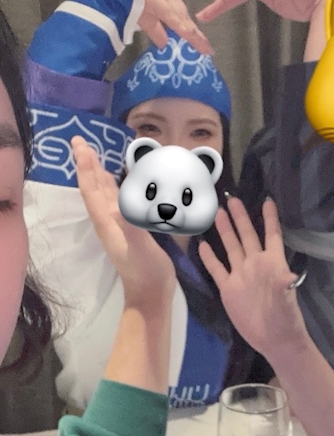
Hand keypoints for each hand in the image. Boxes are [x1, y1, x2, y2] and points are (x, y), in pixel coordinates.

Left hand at [71, 136, 176, 308]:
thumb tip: (116, 204)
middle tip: (81, 143)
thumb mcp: (138, 247)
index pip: (92, 190)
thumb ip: (127, 225)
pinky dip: (115, 188)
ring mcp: (118, 225)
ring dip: (98, 174)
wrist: (151, 293)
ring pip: (103, 194)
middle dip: (87, 165)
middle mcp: (108, 220)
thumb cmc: (145, 270)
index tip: (81, 145)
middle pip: (93, 188)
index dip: (86, 167)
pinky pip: (117, 201)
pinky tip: (120, 185)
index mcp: (108, 222)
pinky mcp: (129, 228)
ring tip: (95, 157)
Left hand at [139, 0, 213, 53]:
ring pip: (183, 13)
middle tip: (206, 49)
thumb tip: (167, 47)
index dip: (193, 38)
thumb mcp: (139, 19)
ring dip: (189, 28)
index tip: (205, 50)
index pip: (180, 23)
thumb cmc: (126, 2)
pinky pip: (179, 7)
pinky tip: (186, 29)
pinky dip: (182, 19)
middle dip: (195, 34)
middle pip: (184, 18)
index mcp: (158, 2)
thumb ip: (155, 32)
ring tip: (198, 43)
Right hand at [199, 197, 308, 356]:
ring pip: (231, 247)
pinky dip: (210, 257)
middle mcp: (255, 264)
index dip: (270, 218)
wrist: (274, 339)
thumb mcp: (286, 301)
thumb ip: (284, 287)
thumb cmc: (285, 318)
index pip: (271, 235)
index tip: (267, 200)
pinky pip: (217, 269)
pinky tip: (202, 244)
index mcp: (272, 263)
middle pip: (247, 235)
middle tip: (232, 198)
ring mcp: (241, 275)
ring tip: (218, 212)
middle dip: (241, 217)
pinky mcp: (228, 289)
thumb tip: (289, 276)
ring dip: (225, 230)